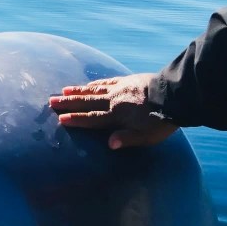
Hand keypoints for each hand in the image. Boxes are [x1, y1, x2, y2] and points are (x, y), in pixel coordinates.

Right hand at [48, 73, 178, 149]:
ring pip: (94, 90)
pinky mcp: (127, 81)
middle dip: (69, 103)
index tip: (60, 118)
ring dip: (78, 91)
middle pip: (87, 102)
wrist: (175, 95)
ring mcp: (120, 89)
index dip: (76, 119)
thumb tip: (109, 144)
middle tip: (51, 101)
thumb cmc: (161, 120)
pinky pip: (107, 82)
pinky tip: (89, 84)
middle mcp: (114, 101)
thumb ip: (127, 139)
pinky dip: (95, 83)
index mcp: (117, 116)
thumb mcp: (146, 136)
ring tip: (64, 90)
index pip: (92, 118)